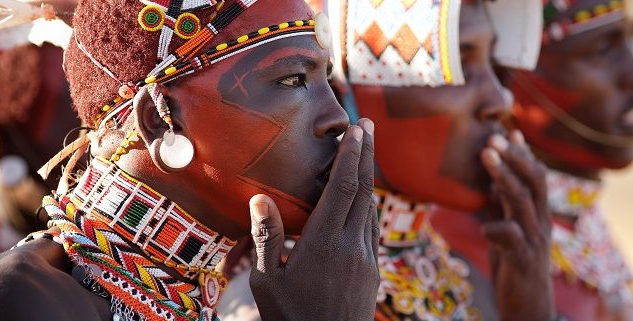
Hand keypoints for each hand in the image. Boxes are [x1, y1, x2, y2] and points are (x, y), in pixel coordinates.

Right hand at [248, 119, 378, 320]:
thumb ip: (267, 238)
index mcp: (324, 243)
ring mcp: (367, 258)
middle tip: (367, 125)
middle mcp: (352, 245)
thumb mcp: (267, 281)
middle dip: (367, 154)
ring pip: (372, 208)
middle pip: (365, 190)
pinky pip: (373, 228)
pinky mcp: (373, 270)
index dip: (351, 155)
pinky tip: (364, 199)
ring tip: (365, 154)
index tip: (356, 129)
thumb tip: (259, 198)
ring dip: (369, 178)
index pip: (343, 188)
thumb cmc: (291, 317)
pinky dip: (369, 205)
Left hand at [481, 130, 553, 320]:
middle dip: (514, 157)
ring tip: (486, 156)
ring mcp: (533, 242)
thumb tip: (491, 180)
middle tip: (493, 137)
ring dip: (503, 176)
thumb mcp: (508, 231)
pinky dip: (496, 228)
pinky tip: (484, 226)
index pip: (535, 177)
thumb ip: (502, 207)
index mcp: (537, 215)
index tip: (509, 131)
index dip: (523, 154)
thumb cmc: (515, 266)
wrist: (528, 308)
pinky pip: (511, 238)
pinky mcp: (522, 261)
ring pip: (522, 202)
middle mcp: (540, 224)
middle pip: (534, 182)